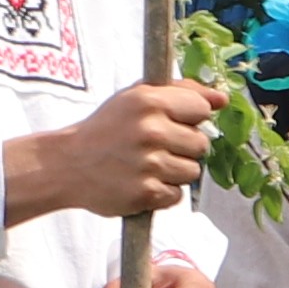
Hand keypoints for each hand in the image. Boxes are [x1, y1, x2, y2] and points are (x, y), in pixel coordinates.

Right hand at [0, 80, 216, 225]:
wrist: (66, 165)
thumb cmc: (106, 128)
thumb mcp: (136, 97)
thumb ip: (181, 92)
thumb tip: (222, 99)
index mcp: (149, 101)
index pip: (202, 109)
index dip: (189, 118)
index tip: (170, 123)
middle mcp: (151, 131)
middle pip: (201, 144)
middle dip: (183, 147)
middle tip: (154, 147)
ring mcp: (149, 164)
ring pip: (192, 172)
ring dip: (174, 172)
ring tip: (146, 166)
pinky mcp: (146, 194)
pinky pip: (177, 196)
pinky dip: (162, 193)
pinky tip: (140, 182)